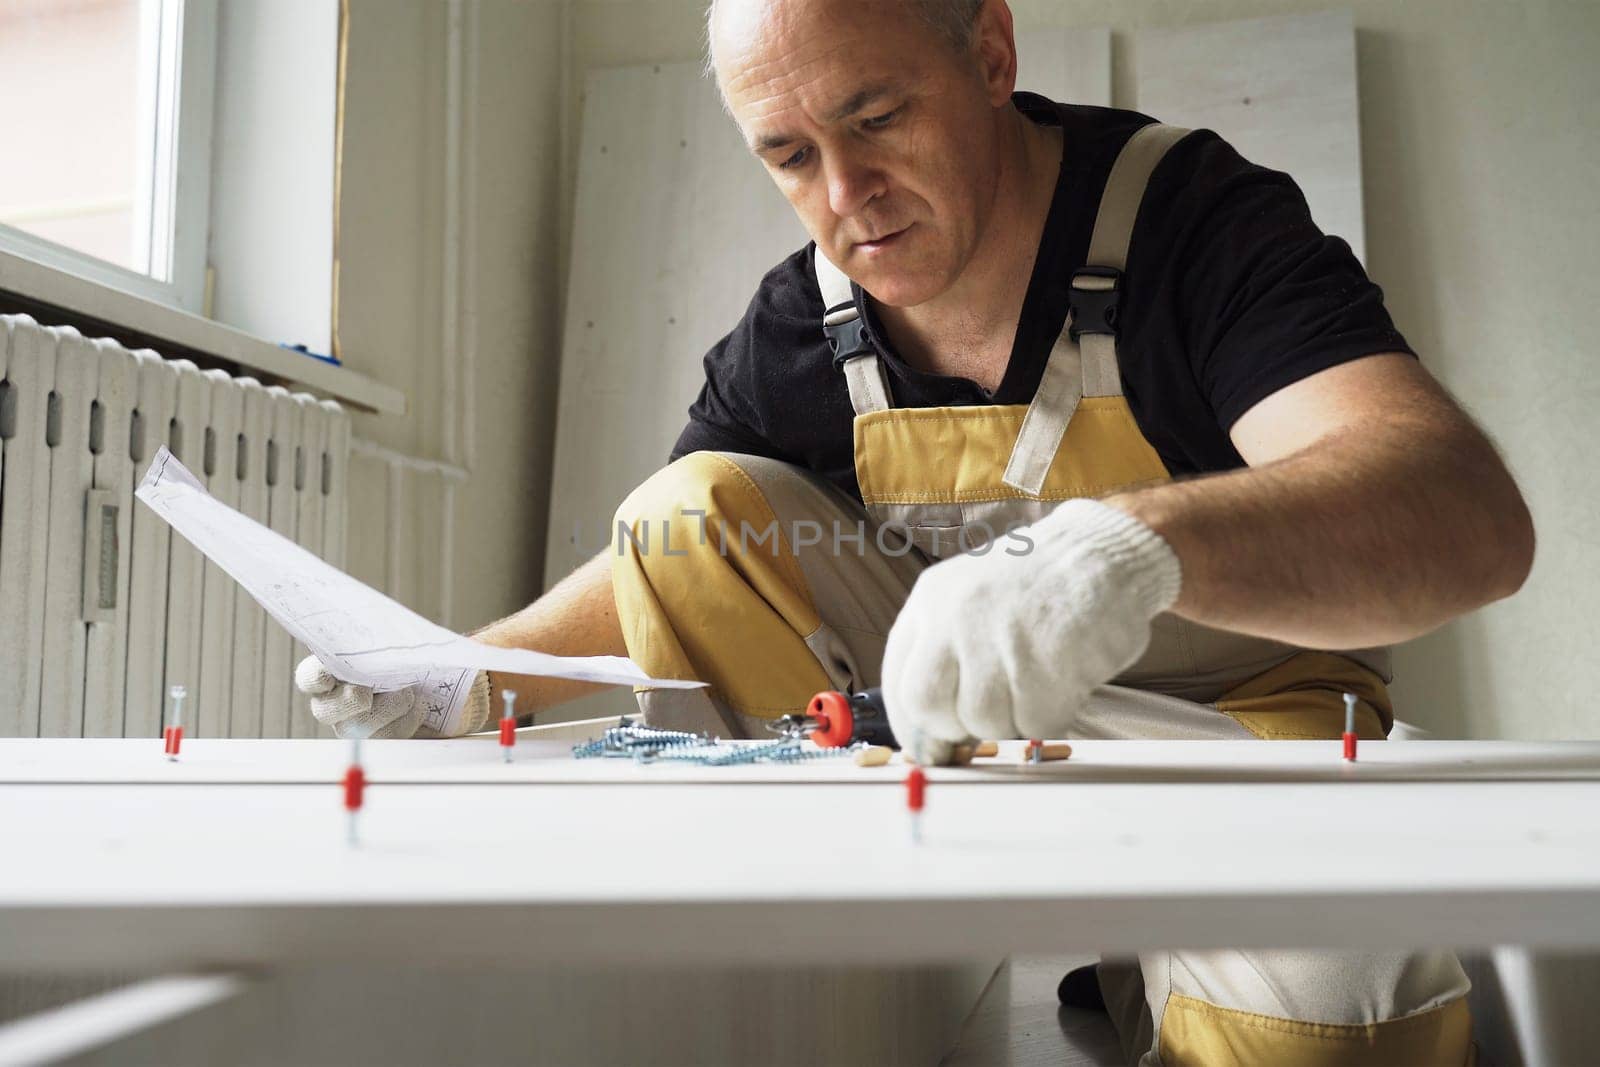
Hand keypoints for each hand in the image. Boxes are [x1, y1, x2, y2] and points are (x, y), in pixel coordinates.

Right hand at [294, 659, 490, 738]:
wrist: (444, 682)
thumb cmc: (412, 658)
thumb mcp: (399, 644)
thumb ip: (382, 642)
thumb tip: (381, 645)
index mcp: (332, 671)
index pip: (309, 677)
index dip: (314, 678)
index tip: (328, 677)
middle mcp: (335, 701)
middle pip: (325, 711)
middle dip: (351, 700)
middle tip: (370, 692)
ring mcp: (354, 726)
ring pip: (359, 726)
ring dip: (390, 705)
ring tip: (409, 692)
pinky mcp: (379, 741)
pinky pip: (387, 737)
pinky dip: (407, 719)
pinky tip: (418, 707)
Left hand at [881, 499, 1180, 764]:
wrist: (1100, 550)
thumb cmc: (1035, 587)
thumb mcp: (967, 600)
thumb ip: (943, 658)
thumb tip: (928, 739)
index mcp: (930, 600)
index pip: (897, 683)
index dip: (912, 728)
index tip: (930, 748)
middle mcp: (956, 615)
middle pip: (927, 707)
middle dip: (955, 729)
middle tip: (989, 718)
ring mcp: (1000, 635)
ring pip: (985, 722)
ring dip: (1013, 721)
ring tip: (1037, 683)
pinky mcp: (1048, 657)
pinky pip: (1037, 722)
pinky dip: (1052, 715)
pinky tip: (1064, 679)